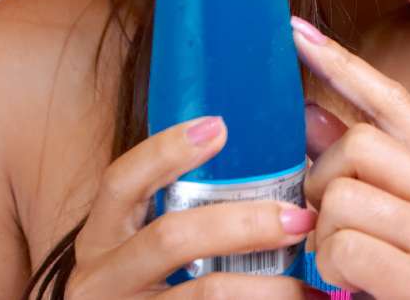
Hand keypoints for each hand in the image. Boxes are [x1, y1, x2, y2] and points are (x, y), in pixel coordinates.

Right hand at [67, 115, 322, 297]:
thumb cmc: (151, 290)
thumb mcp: (146, 251)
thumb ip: (191, 213)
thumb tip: (274, 167)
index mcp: (103, 238)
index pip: (121, 181)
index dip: (165, 151)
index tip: (219, 125)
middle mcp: (101, 278)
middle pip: (172, 237)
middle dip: (246, 225)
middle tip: (301, 219)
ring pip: (204, 292)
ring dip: (268, 289)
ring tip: (308, 289)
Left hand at [291, 16, 409, 298]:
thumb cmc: (403, 291)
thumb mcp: (386, 222)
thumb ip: (354, 169)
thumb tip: (309, 111)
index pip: (392, 102)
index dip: (341, 64)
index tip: (295, 31)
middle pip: (358, 145)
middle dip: (319, 182)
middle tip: (322, 223)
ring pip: (342, 196)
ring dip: (321, 236)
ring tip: (341, 267)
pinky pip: (342, 246)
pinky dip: (328, 271)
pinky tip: (349, 289)